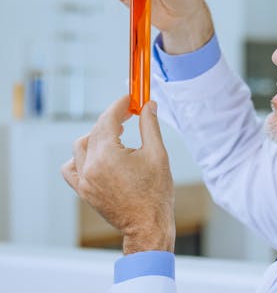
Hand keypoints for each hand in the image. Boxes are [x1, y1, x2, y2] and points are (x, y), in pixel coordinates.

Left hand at [61, 96, 175, 253]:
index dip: (119, 106)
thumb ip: (149, 125)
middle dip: (112, 119)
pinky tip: (98, 156)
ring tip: (116, 136)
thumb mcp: (157, 154)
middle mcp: (90, 167)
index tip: (130, 100)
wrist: (147, 225)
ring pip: (81, 146)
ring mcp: (84, 180)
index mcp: (107, 156)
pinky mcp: (83, 191)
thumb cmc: (155, 193)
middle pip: (95, 130)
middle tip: (130, 114)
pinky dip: (81, 157)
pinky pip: (71, 167)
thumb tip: (148, 106)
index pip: (108, 120)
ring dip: (96, 136)